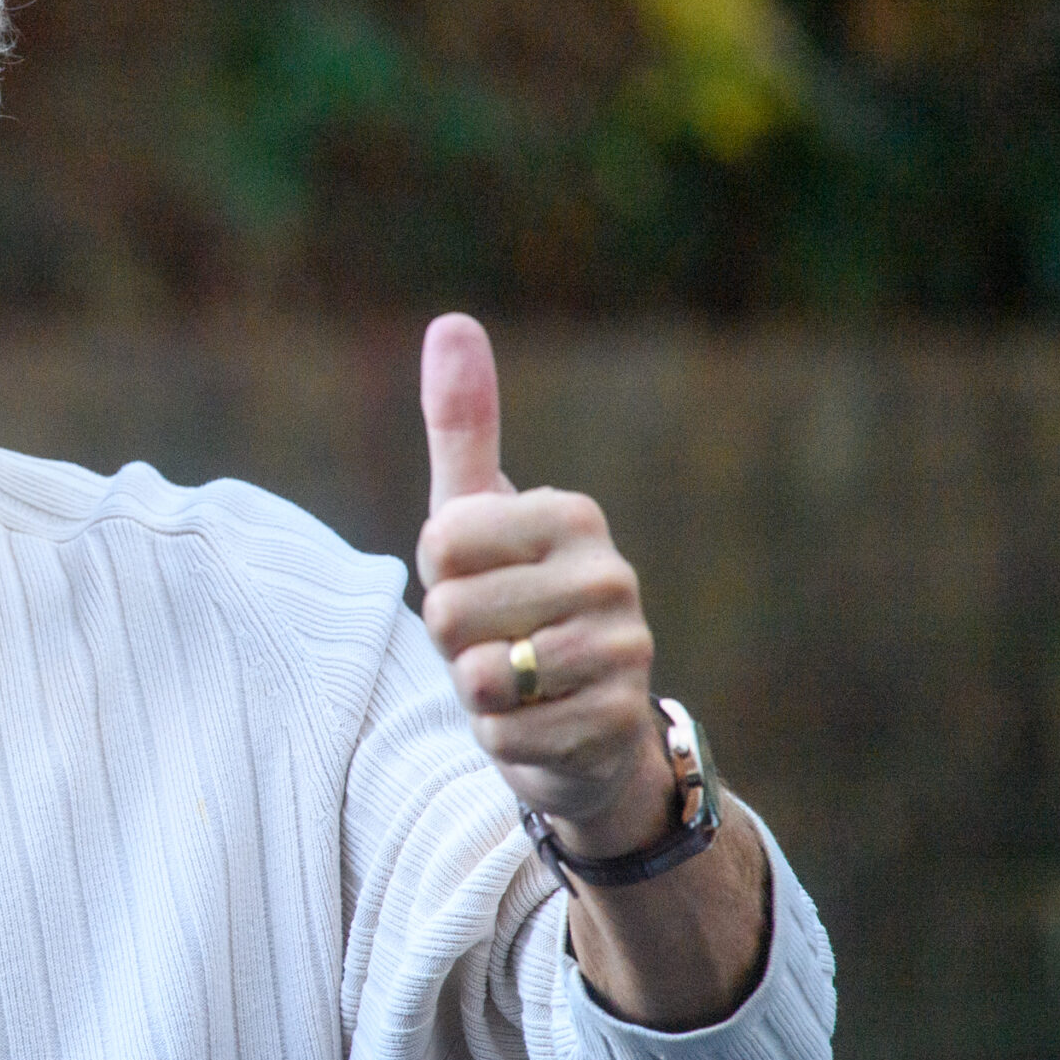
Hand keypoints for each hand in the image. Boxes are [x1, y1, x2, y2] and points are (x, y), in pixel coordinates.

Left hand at [415, 314, 673, 856]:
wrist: (583, 723)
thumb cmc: (513, 603)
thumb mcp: (478, 514)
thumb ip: (464, 426)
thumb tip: (451, 320)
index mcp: (573, 515)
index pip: (441, 541)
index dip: (438, 573)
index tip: (477, 579)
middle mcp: (610, 576)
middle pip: (449, 612)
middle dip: (452, 639)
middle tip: (496, 639)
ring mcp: (621, 652)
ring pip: (475, 676)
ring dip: (476, 691)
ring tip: (516, 680)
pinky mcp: (612, 723)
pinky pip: (502, 732)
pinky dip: (502, 738)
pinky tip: (538, 723)